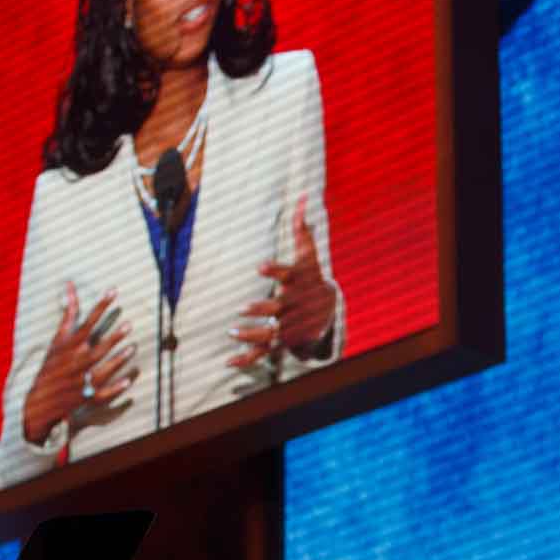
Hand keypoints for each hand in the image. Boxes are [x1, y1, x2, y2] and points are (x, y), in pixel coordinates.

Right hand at [23, 283, 137, 444]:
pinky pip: (102, 393)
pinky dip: (114, 388)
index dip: (100, 306)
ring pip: (102, 370)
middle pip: (97, 348)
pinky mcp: (85, 396)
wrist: (40, 397)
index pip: (87, 323)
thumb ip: (68, 314)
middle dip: (113, 337)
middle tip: (129, 325)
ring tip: (132, 348)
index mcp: (69, 347)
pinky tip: (127, 380)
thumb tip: (71, 285)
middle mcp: (75, 362)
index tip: (113, 292)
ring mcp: (80, 380)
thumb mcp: (58, 338)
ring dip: (117, 360)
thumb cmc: (52, 363)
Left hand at [228, 196, 335, 368]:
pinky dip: (247, 359)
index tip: (260, 266)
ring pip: (270, 333)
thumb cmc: (312, 274)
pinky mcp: (282, 340)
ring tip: (233, 332)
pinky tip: (229, 363)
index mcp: (298, 282)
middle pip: (278, 309)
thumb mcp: (308, 252)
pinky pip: (264, 352)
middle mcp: (294, 306)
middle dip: (262, 310)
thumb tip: (300, 196)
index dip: (274, 269)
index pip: (287, 274)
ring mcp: (289, 325)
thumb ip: (301, 226)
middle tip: (243, 308)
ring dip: (252, 334)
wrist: (329, 307)